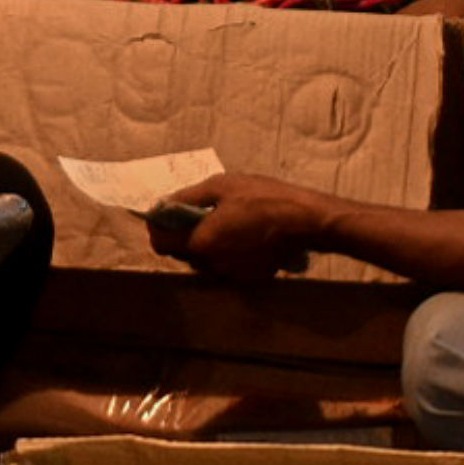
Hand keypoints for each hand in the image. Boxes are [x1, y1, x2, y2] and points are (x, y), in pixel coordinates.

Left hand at [149, 173, 329, 283]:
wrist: (306, 221)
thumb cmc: (263, 198)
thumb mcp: (221, 186)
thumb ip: (187, 197)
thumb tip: (164, 202)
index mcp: (201, 243)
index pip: (161, 244)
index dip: (157, 229)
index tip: (162, 215)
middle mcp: (213, 265)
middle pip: (181, 254)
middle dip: (181, 235)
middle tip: (193, 213)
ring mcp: (232, 275)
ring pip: (203, 262)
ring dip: (203, 245)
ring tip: (220, 221)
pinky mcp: (249, 278)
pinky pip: (225, 266)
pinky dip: (224, 252)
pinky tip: (239, 233)